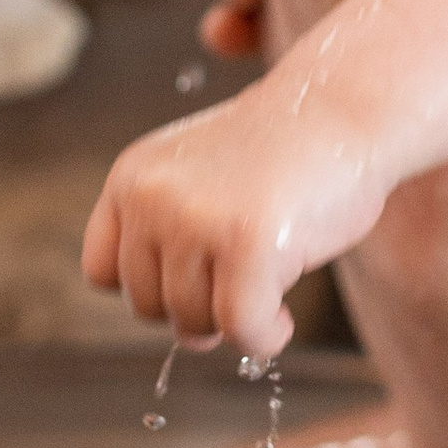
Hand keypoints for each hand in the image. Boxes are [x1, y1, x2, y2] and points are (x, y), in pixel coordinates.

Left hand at [82, 93, 381, 359]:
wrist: (344, 108)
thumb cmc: (283, 155)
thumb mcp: (199, 180)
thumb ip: (170, 235)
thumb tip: (183, 332)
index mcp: (133, 177)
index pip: (103, 272)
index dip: (150, 288)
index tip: (197, 278)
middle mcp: (153, 197)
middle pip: (147, 307)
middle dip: (197, 310)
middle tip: (243, 282)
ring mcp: (197, 220)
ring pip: (192, 324)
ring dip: (236, 323)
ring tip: (270, 283)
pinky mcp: (247, 245)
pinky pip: (242, 330)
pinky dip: (264, 339)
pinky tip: (284, 320)